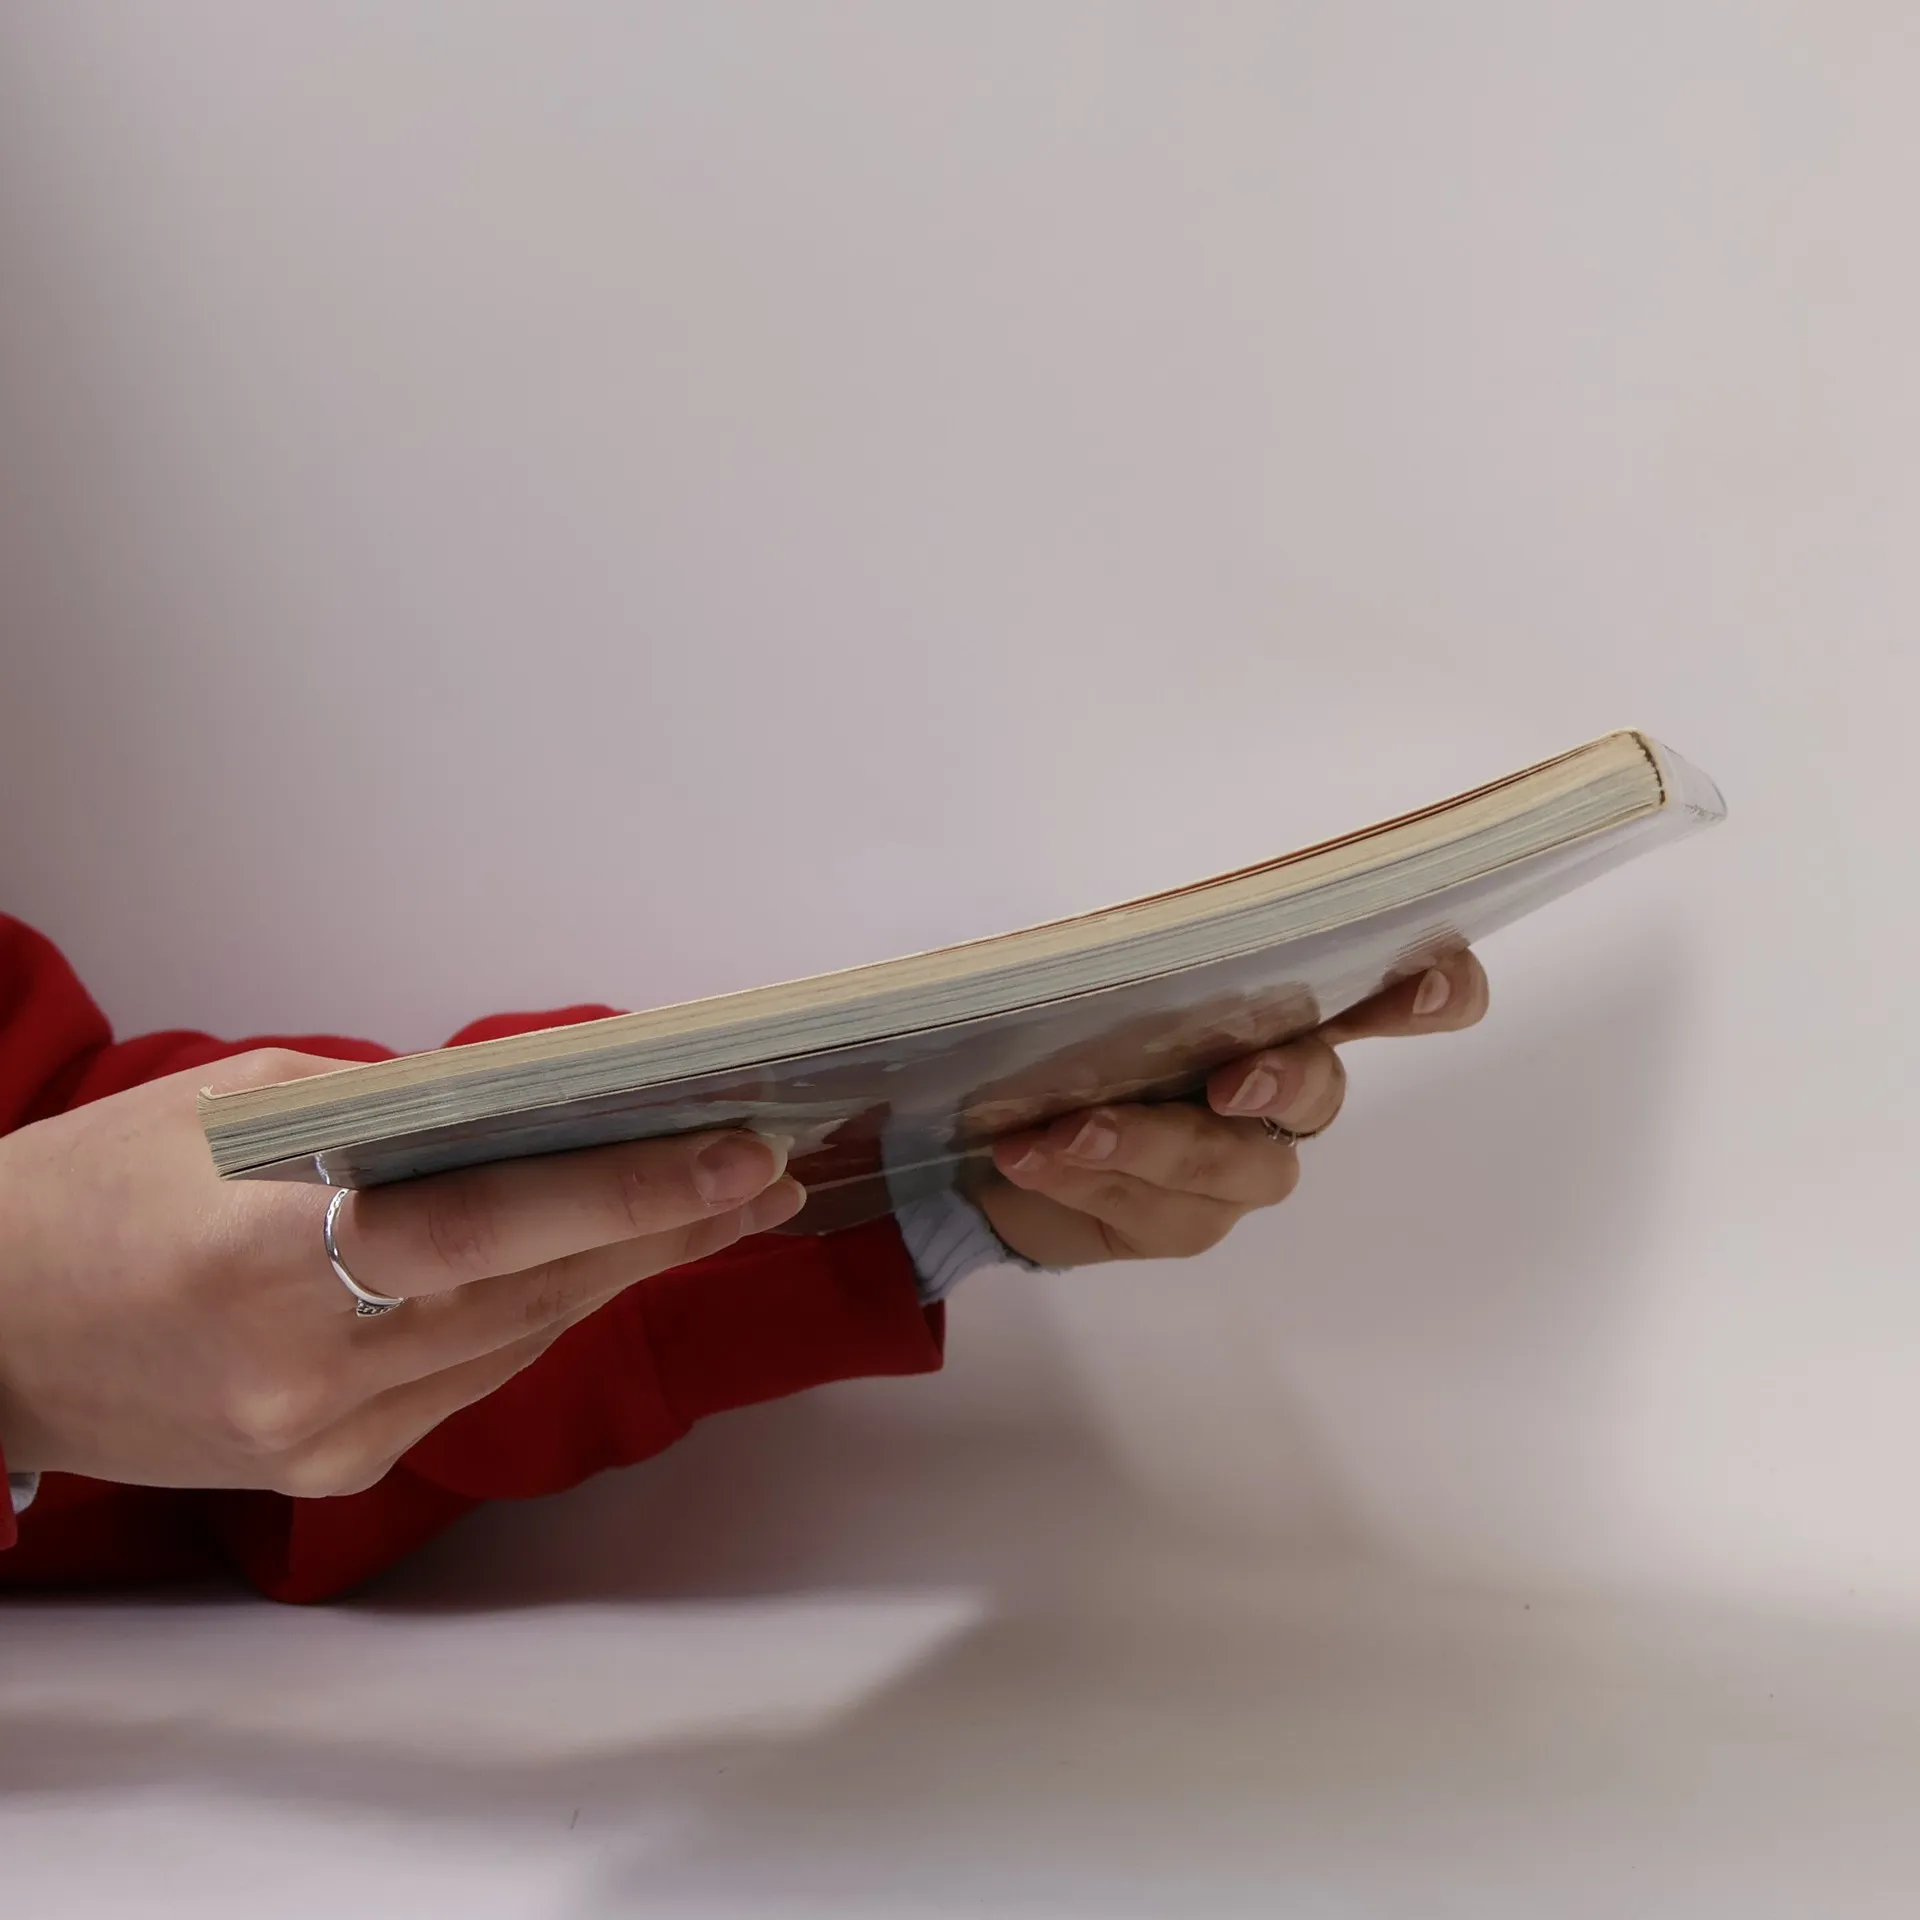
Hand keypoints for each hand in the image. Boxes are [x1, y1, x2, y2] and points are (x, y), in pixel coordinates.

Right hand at [0, 1053, 802, 1493]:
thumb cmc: (87, 1197)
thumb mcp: (226, 1107)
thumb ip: (383, 1113)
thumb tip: (531, 1107)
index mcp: (266, 1250)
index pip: (498, 1223)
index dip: (635, 1193)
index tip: (740, 1157)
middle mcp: (304, 1363)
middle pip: (538, 1290)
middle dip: (667, 1229)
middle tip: (763, 1176)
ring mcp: (322, 1434)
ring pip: (521, 1340)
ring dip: (624, 1274)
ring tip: (715, 1212)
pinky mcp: (329, 1469)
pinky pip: (472, 1380)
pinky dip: (540, 1318)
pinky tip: (601, 1269)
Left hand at [976, 951, 1489, 1267]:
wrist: (1009, 1135)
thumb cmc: (1072, 1031)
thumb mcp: (1093, 971)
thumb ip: (1126, 941)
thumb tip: (1093, 872)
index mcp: (1284, 1009)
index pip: (1393, 993)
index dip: (1438, 990)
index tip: (1426, 987)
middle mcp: (1283, 1090)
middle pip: (1323, 1089)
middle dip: (1284, 1079)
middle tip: (1228, 1082)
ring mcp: (1240, 1165)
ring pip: (1229, 1161)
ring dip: (1145, 1142)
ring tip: (1064, 1132)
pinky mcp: (1188, 1223)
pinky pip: (1152, 1204)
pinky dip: (1083, 1176)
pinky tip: (1027, 1156)